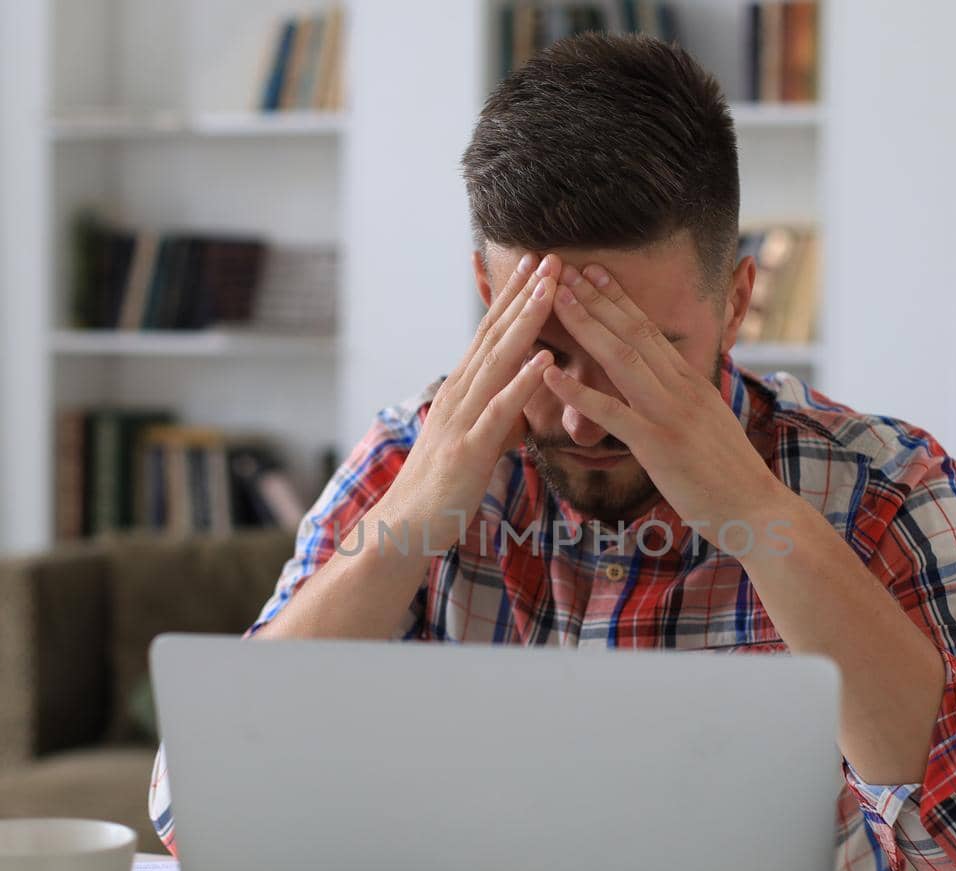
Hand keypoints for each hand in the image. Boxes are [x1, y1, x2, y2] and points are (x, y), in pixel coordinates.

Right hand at [375, 253, 558, 552]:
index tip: (538, 266)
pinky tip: (545, 356)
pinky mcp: (469, 449)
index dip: (514, 299)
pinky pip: (500, 410)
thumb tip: (517, 409)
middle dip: (524, 295)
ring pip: (498, 361)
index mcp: (461, 392)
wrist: (404, 528)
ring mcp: (461, 419)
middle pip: (495, 335)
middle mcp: (458, 395)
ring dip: (525, 322)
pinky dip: (522, 380)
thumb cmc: (442, 489)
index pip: (491, 335)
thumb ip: (496, 421)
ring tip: (550, 288)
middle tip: (551, 257)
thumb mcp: (475, 444)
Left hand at [543, 264, 785, 542]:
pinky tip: (550, 376)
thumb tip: (666, 389)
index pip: (650, 330)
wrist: (757, 511)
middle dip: (596, 298)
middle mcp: (681, 388)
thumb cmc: (729, 476)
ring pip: (621, 359)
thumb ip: (683, 403)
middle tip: (564, 268)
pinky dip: (578, 392)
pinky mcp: (658, 445)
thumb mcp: (707, 426)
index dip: (619, 299)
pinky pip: (611, 413)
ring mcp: (670, 414)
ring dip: (586, 326)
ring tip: (556, 299)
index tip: (593, 273)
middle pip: (632, 332)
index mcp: (692, 382)